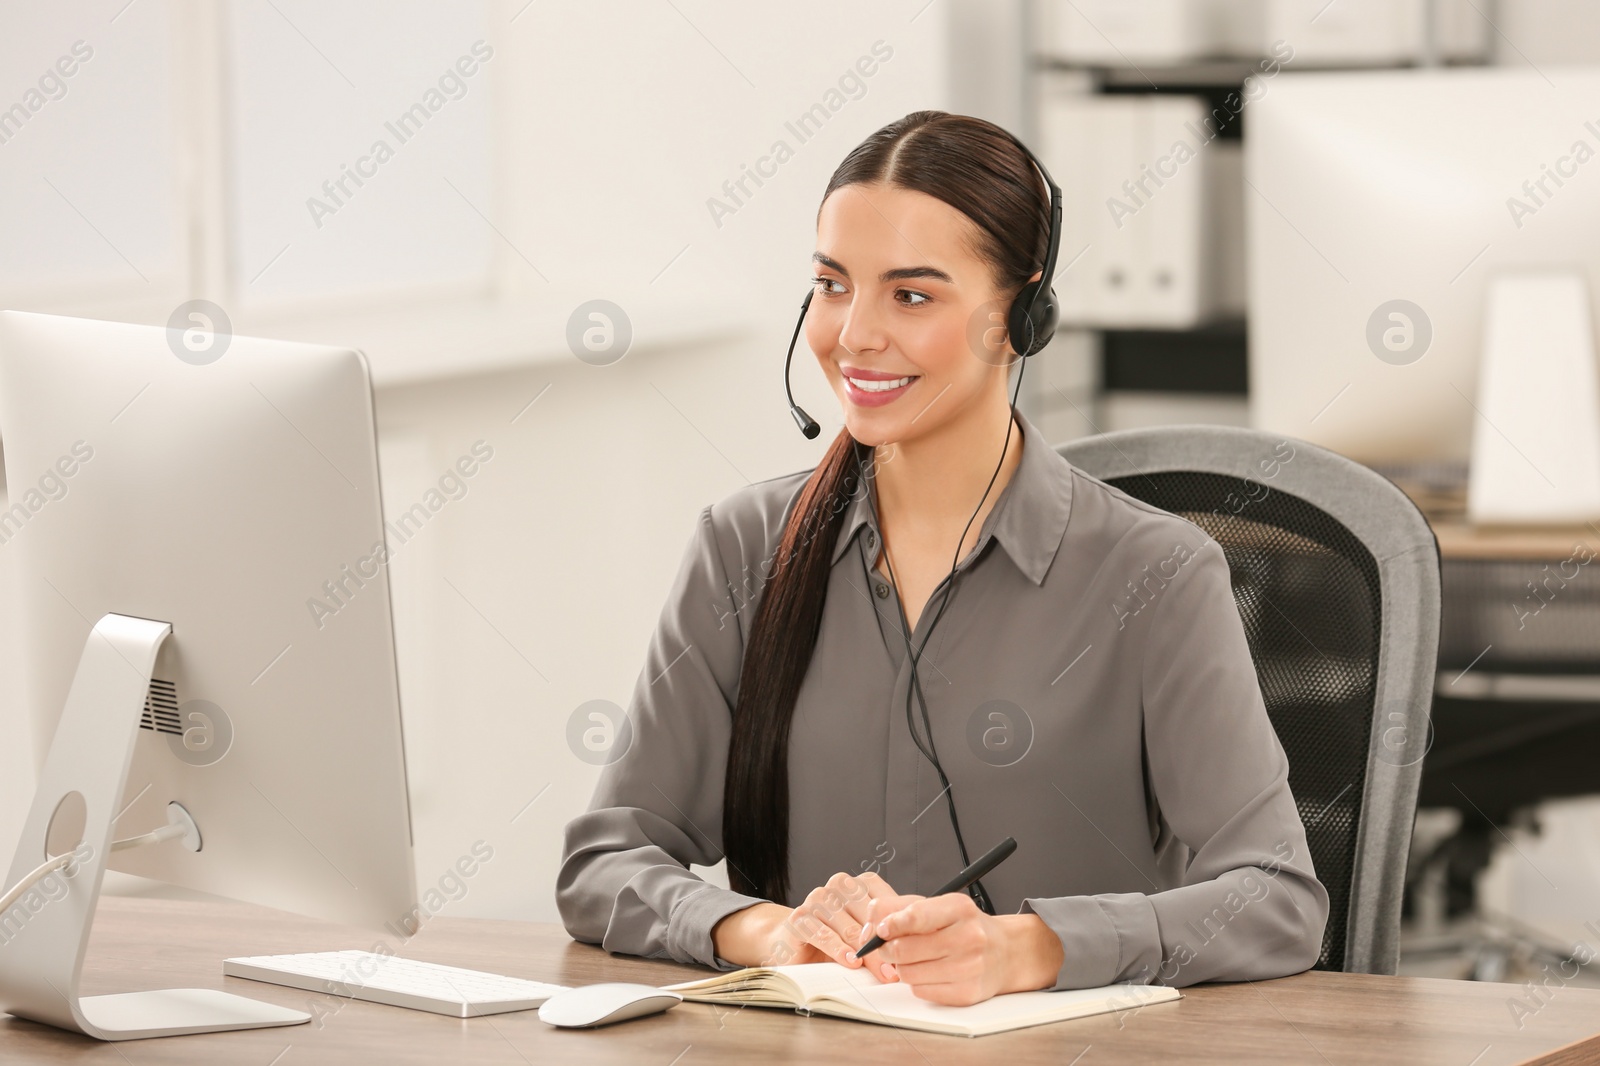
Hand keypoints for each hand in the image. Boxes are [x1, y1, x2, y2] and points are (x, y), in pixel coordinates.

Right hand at [711, 871, 913, 983]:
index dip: (902, 926)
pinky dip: (839, 949)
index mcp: (859, 884)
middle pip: (870, 916)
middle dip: (887, 946)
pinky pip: (823, 934)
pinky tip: (850, 962)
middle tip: (900, 969)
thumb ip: (890, 931)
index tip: (917, 948)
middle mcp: (839, 885)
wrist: (792, 944)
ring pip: (849, 926)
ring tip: (882, 971)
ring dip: (867, 952)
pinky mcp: (799, 917)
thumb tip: (927, 938)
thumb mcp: (866, 933)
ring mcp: (817, 899)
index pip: (887, 900)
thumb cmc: (836, 939)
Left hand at [867, 891, 1064, 1005]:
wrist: (1004, 952)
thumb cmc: (964, 927)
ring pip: (908, 973)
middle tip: (889, 947)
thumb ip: (899, 907)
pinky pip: (920, 991)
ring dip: (902, 967)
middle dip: (888, 949)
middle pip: (904, 949)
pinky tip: (931, 972)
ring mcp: (969, 967)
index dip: (890, 924)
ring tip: (915, 959)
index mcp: (958, 909)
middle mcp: (968, 937)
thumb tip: (871, 925)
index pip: (915, 916)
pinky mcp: (967, 993)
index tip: (880, 929)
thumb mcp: (937, 905)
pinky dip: (918, 983)